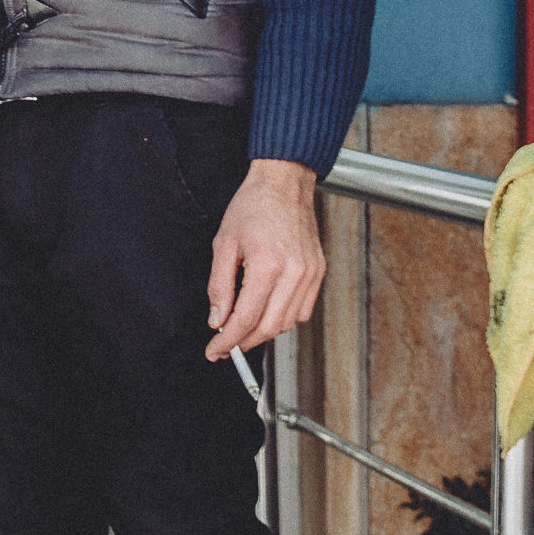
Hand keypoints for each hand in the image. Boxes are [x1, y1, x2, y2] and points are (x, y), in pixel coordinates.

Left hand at [205, 159, 324, 358]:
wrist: (284, 183)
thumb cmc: (253, 206)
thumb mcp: (224, 243)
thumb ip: (219, 286)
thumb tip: (217, 319)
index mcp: (268, 265)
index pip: (246, 318)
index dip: (228, 340)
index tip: (215, 351)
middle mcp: (294, 273)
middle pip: (270, 327)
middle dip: (245, 342)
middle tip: (226, 346)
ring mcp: (310, 274)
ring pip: (288, 323)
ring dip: (264, 332)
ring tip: (243, 329)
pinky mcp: (318, 273)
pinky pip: (302, 310)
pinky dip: (283, 319)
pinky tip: (267, 313)